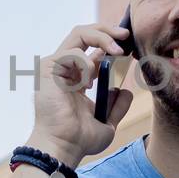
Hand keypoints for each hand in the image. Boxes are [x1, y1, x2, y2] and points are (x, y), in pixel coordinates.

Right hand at [29, 21, 134, 165]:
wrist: (63, 147)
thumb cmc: (79, 139)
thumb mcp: (107, 122)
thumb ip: (117, 106)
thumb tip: (125, 91)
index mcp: (75, 78)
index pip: (93, 49)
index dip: (111, 44)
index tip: (130, 48)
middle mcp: (64, 69)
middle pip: (84, 34)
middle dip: (107, 30)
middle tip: (126, 34)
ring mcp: (55, 67)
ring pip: (79, 34)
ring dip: (102, 38)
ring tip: (118, 51)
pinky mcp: (49, 68)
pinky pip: (72, 52)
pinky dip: (87, 62)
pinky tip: (90, 81)